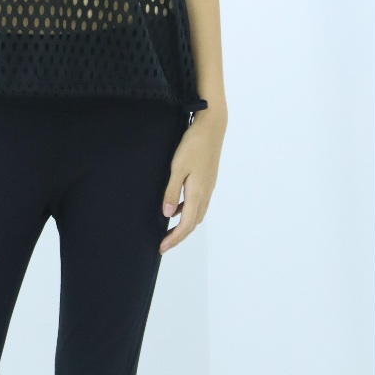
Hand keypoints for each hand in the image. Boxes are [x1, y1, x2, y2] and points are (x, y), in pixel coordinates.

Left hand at [159, 112, 224, 254]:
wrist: (212, 127)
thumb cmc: (193, 144)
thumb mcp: (177, 167)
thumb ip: (172, 191)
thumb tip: (168, 214)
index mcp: (198, 193)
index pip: (186, 224)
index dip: (174, 239)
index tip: (162, 247)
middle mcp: (206, 193)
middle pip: (193, 223)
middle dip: (179, 236)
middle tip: (164, 243)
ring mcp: (209, 187)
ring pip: (198, 214)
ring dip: (185, 225)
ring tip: (171, 230)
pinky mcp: (208, 180)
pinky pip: (200, 203)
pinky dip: (190, 212)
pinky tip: (180, 207)